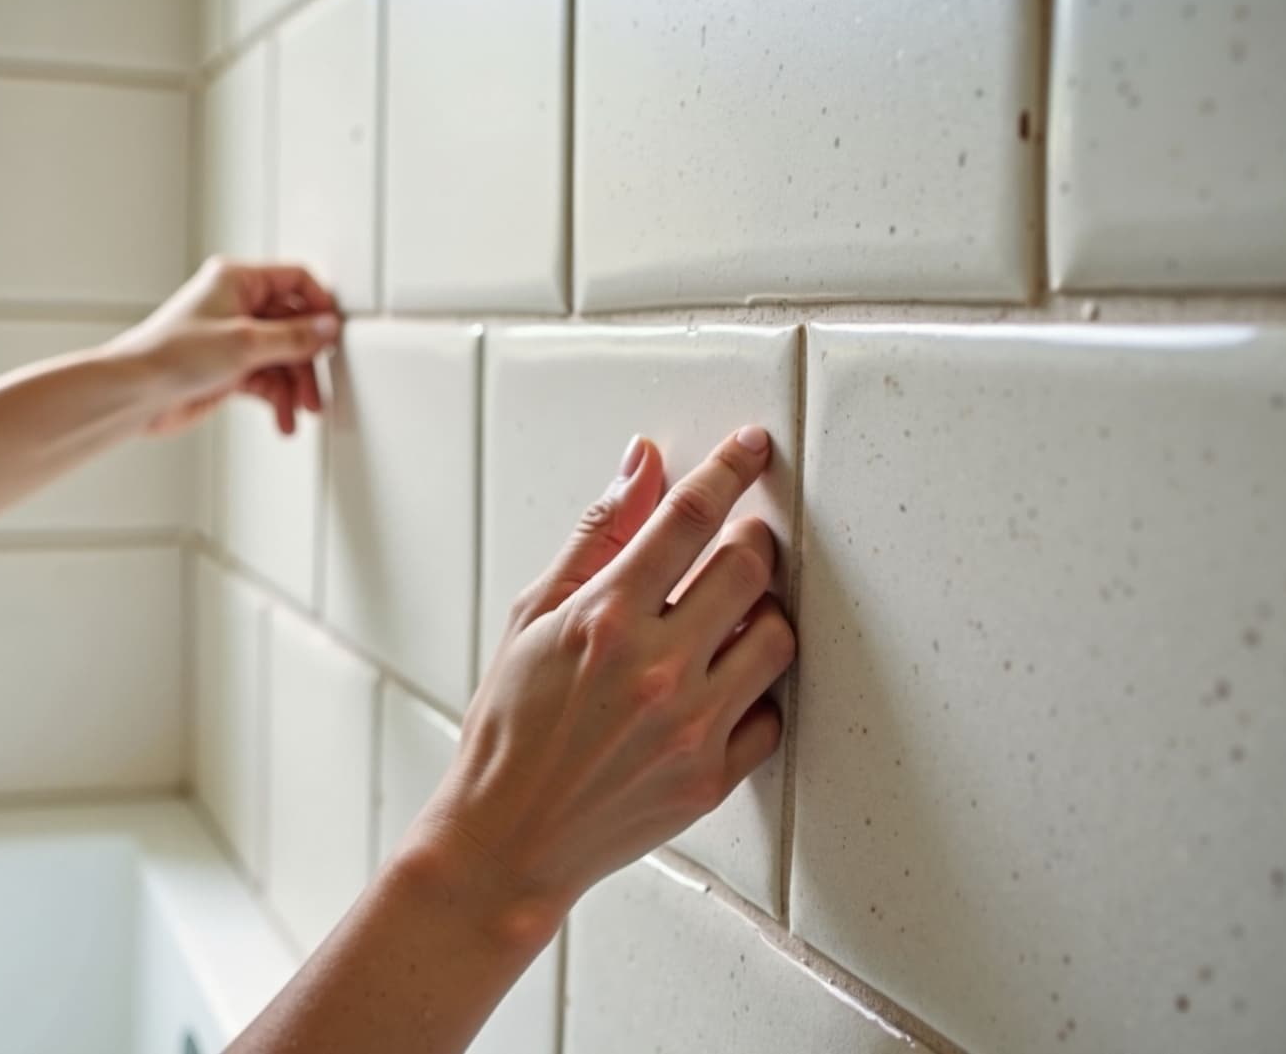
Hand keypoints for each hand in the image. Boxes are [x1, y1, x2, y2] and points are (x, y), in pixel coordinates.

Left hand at [110, 257, 344, 435]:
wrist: (135, 395)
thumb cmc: (171, 356)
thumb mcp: (244, 343)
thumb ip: (293, 337)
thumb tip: (328, 329)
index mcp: (237, 280)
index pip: (295, 280)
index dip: (319, 306)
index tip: (333, 335)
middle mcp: (237, 305)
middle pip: (294, 325)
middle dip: (307, 361)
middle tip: (316, 389)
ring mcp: (234, 338)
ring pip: (283, 358)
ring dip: (294, 387)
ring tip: (300, 411)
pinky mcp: (229, 369)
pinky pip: (268, 380)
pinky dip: (278, 399)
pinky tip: (283, 419)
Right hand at [408, 429, 790, 922]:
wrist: (509, 837)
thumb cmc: (509, 728)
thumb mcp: (534, 616)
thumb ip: (596, 535)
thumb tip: (642, 465)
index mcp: (604, 619)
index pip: (689, 518)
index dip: (729, 470)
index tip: (751, 448)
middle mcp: (656, 670)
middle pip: (750, 569)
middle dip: (754, 539)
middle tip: (741, 540)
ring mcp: (691, 727)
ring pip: (776, 638)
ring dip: (762, 612)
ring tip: (729, 617)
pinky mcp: (712, 777)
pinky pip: (773, 715)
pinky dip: (756, 690)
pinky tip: (722, 683)